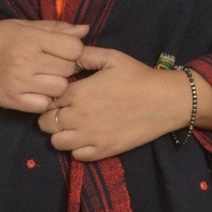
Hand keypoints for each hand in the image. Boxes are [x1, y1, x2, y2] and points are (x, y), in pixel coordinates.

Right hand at [0, 18, 89, 112]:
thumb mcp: (22, 25)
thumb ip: (54, 28)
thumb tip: (85, 30)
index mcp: (30, 37)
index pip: (74, 47)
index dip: (74, 50)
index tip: (64, 51)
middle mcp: (26, 59)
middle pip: (69, 69)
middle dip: (66, 68)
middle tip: (52, 66)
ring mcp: (19, 82)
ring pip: (59, 89)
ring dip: (56, 85)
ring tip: (44, 78)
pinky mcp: (12, 100)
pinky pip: (43, 105)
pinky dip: (42, 100)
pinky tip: (34, 91)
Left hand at [37, 45, 190, 161]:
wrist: (166, 101)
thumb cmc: (138, 76)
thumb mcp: (110, 57)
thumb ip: (83, 55)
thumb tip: (64, 56)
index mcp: (78, 93)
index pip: (46, 100)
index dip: (49, 97)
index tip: (59, 95)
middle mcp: (79, 117)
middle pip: (45, 124)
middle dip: (50, 116)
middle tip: (63, 111)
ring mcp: (91, 137)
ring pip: (56, 142)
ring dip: (60, 134)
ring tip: (72, 125)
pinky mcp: (103, 151)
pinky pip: (76, 156)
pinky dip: (77, 148)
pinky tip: (86, 136)